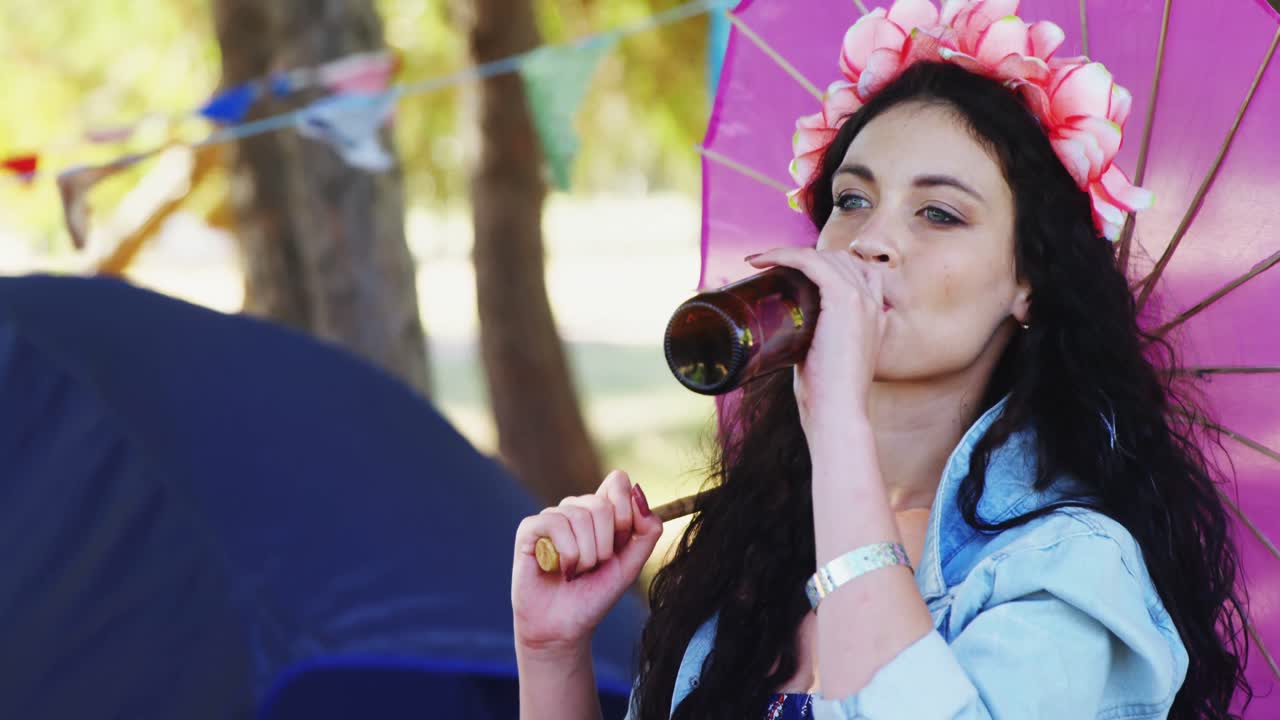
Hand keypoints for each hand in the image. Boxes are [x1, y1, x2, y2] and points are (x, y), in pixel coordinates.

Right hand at [511, 470, 663, 656]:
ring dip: (586, 555)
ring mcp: (551, 517)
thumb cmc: (595, 595)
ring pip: (580, 515)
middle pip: (601, 504)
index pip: (617, 482)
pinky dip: (567, 553)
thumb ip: (647, 531)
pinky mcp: (529, 530)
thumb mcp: (631, 564)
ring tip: (577, 572)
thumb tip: (639, 492)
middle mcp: (575, 509)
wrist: (564, 628)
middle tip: (595, 566)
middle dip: (606, 544)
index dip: (625, 513)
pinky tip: (562, 569)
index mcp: (601, 512)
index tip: (621, 545)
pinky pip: (554, 523)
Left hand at [747, 248, 885, 432]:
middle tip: (767, 268)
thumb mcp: (820, 357)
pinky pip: (812, 262)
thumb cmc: (825, 395)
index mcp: (874, 315)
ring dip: (788, 253)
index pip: (852, 272)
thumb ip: (812, 340)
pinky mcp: (844, 300)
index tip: (788, 272)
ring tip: (760, 262)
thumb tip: (783, 336)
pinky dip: (784, 255)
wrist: (838, 413)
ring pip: (824, 257)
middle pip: (838, 259)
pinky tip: (762, 259)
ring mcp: (861, 299)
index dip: (821, 265)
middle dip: (803, 257)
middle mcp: (872, 302)